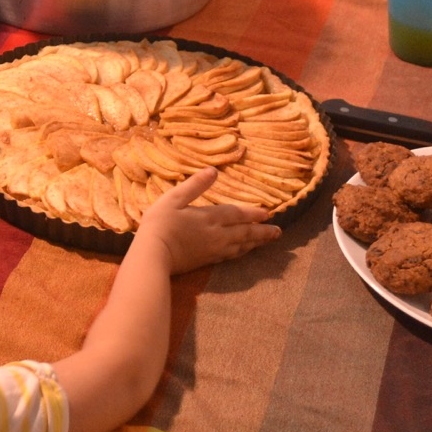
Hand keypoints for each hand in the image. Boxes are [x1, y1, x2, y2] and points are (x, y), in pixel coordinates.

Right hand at [134, 167, 280, 273]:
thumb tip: (214, 170)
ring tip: (267, 241)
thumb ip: (195, 185)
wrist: (153, 254)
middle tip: (278, 232)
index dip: (253, 213)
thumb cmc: (160, 223)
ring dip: (256, 243)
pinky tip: (243, 252)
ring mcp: (213, 250)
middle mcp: (217, 234)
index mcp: (210, 217)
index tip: (268, 213)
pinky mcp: (207, 261)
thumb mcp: (174, 198)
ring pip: (241, 246)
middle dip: (262, 231)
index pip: (237, 214)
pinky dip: (242, 252)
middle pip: (245, 232)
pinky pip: (231, 256)